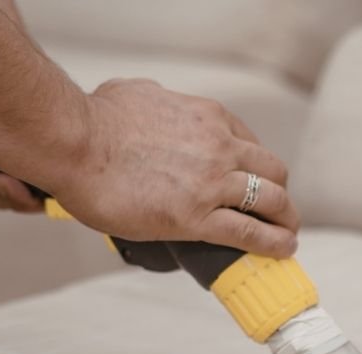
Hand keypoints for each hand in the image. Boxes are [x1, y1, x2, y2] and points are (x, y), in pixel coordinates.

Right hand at [49, 79, 299, 257]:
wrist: (73, 142)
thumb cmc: (94, 121)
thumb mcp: (138, 95)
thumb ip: (158, 107)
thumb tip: (154, 113)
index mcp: (206, 117)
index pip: (250, 143)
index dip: (259, 167)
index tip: (258, 181)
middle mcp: (218, 147)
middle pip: (272, 171)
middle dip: (281, 193)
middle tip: (280, 211)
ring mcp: (211, 183)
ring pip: (270, 202)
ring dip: (285, 221)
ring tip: (288, 235)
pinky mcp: (197, 218)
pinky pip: (250, 233)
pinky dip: (272, 244)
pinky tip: (283, 250)